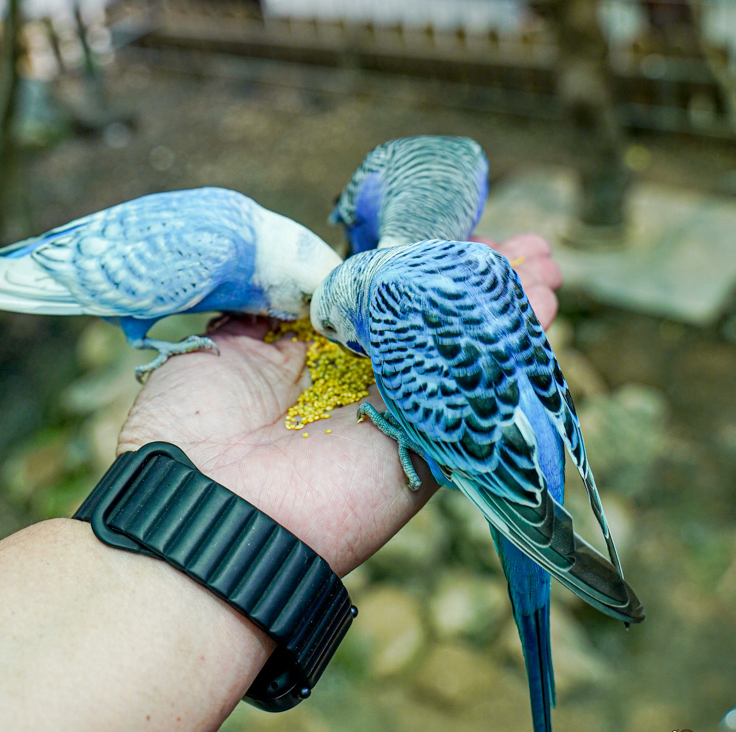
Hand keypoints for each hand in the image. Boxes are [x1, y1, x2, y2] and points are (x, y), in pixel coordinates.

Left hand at [119, 236, 562, 574]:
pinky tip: (538, 309)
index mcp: (312, 351)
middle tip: (523, 246)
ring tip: (542, 266)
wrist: (202, 504)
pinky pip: (476, 399)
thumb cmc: (193, 421)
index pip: (380, 294)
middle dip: (475, 282)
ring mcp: (396, 416)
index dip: (416, 259)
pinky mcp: (426, 451)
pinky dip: (508, 356)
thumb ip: (279, 295)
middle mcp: (359, 382)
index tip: (450, 224)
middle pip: (431, 320)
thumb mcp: (224, 336)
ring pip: (463, 354)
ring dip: (504, 310)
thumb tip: (323, 264)